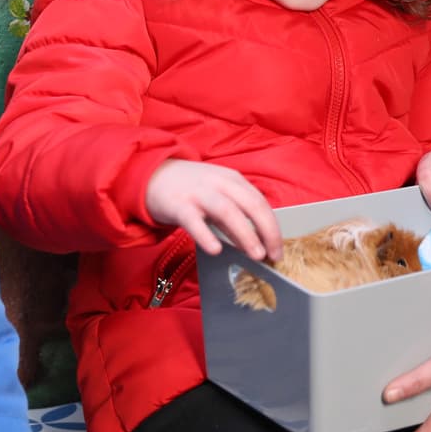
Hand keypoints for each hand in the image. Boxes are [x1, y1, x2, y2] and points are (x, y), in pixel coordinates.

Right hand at [145, 159, 282, 260]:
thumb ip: (235, 217)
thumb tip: (256, 243)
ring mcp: (199, 193)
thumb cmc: (191, 189)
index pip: (260, 203)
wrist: (152, 175)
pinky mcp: (178, 204)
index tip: (278, 250)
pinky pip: (194, 220)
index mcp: (233, 180)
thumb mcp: (217, 196)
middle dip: (267, 231)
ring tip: (256, 255)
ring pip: (227, 211)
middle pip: (251, 204)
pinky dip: (206, 235)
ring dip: (245, 234)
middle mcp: (219, 183)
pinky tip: (216, 250)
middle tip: (274, 256)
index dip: (272, 227)